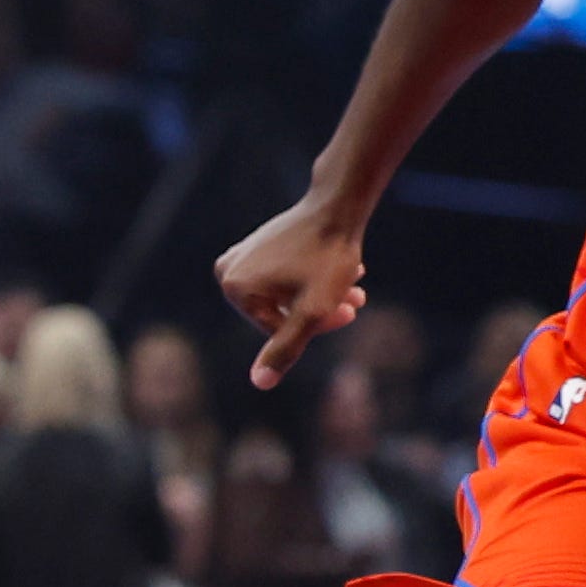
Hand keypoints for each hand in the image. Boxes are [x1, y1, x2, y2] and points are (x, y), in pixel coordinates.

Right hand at [212, 194, 368, 389]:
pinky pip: (283, 275)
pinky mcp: (257, 245)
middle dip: (322, 310)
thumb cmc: (328, 255)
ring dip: (322, 296)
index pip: (278, 329)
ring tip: (354, 286)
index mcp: (235, 288)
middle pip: (281, 312)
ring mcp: (241, 256)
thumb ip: (286, 348)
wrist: (338, 203)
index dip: (318, 326)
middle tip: (357, 299)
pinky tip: (342, 272)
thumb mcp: (313, 310)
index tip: (351, 310)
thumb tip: (259, 383)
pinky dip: (311, 279)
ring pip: (286, 294)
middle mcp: (228, 271)